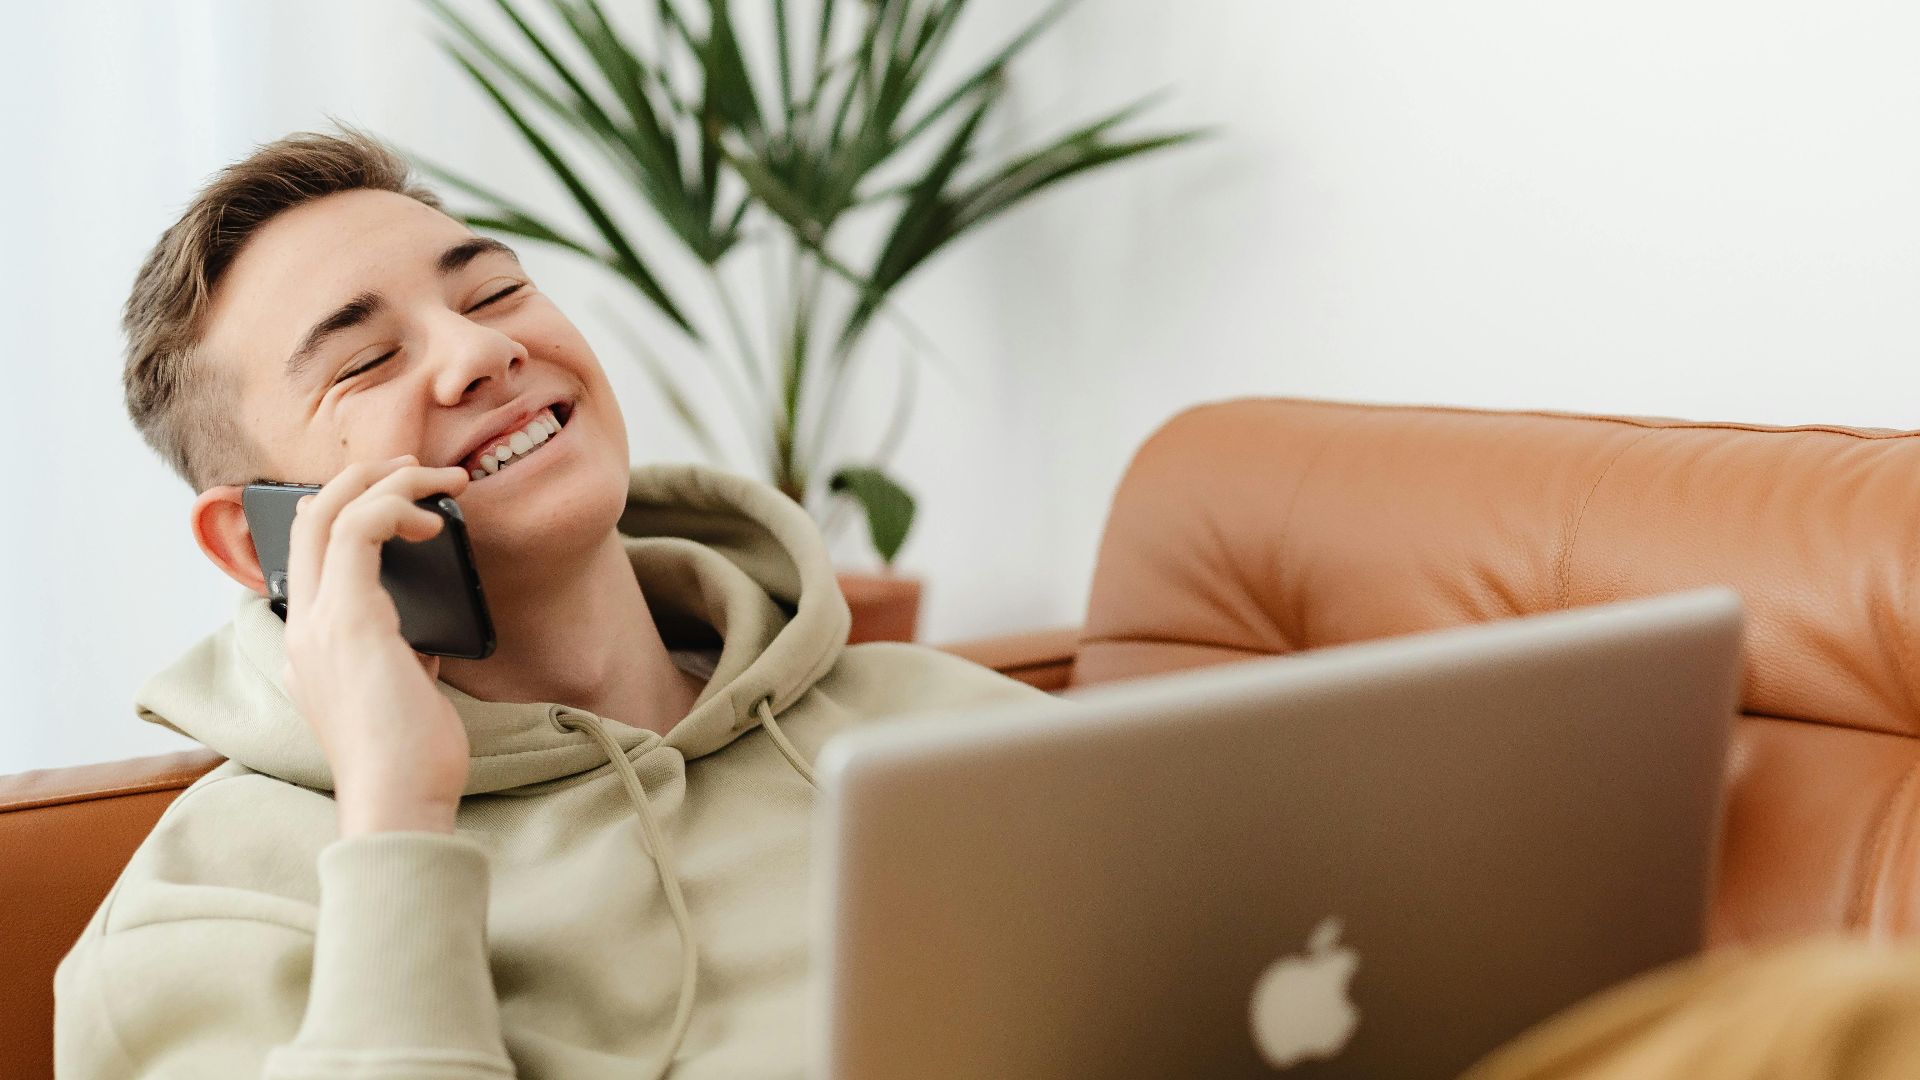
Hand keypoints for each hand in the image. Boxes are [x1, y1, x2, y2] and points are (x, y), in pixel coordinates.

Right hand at [280, 456, 473, 836]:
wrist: (400, 802)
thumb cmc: (411, 759)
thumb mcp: (402, 693)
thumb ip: (400, 656)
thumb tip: (424, 636)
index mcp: (310, 647)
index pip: (310, 556)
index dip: (346, 512)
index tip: (399, 501)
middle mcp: (303, 629)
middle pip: (311, 521)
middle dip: (362, 480)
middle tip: (413, 467)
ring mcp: (319, 623)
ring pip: (331, 515)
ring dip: (388, 484)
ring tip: (438, 479)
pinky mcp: (350, 621)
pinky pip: (360, 532)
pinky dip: (394, 507)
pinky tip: (433, 520)